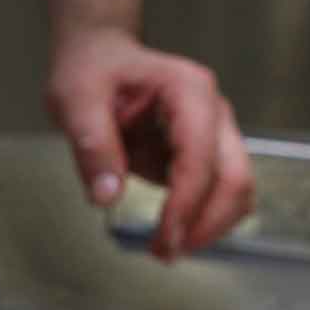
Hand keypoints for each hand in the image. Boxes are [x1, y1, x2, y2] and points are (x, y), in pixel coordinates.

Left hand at [44, 28, 253, 261]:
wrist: (99, 55)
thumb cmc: (91, 69)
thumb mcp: (75, 101)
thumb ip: (92, 146)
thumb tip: (106, 195)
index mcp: (188, 91)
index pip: (199, 158)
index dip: (185, 205)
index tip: (162, 239)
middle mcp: (212, 111)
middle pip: (234, 177)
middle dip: (206, 223)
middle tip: (167, 254)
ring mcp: (213, 132)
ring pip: (234, 188)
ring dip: (209, 225)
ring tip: (167, 249)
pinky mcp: (203, 152)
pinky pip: (215, 191)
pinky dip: (199, 217)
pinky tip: (168, 233)